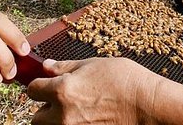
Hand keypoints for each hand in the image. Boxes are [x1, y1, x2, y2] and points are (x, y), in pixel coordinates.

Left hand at [27, 57, 157, 124]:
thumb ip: (66, 67)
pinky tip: (88, 119)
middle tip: (61, 101)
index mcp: (63, 90)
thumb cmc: (126, 81)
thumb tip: (47, 66)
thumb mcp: (94, 64)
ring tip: (75, 111)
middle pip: (36, 118)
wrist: (149, 106)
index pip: (32, 90)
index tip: (46, 84)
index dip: (39, 85)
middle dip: (45, 109)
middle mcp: (63, 115)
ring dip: (56, 121)